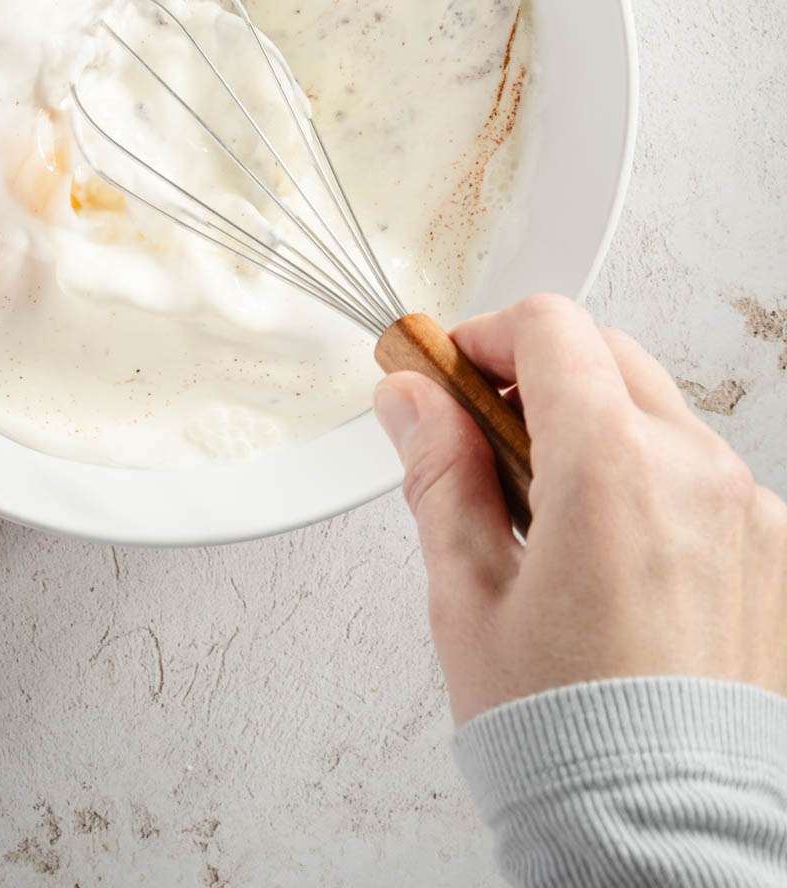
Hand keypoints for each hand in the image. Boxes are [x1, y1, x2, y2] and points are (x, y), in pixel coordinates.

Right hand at [375, 293, 786, 724]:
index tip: (454, 373)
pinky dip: (654, 482)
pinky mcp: (773, 552)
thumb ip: (440, 472)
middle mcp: (696, 470)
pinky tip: (612, 556)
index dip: (488, 337)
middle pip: (607, 354)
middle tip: (487, 441)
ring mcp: (747, 510)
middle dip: (540, 376)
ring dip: (599, 427)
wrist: (664, 838)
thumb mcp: (468, 595)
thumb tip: (414, 400)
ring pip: (659, 411)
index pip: (550, 328)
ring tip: (549, 516)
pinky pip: (705, 475)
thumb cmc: (566, 734)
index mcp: (613, 466)